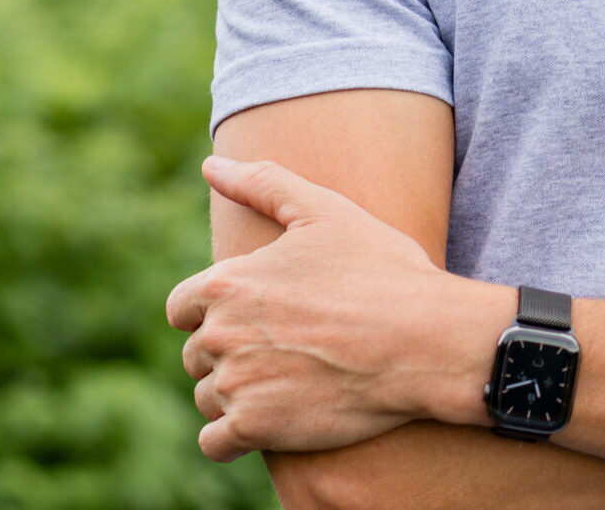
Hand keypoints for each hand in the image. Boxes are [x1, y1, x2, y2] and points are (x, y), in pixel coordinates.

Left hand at [166, 155, 511, 461]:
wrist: (423, 338)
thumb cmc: (379, 270)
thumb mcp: (324, 211)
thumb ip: (261, 183)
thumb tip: (209, 163)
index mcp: (228, 282)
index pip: (181, 306)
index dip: (215, 309)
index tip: (258, 313)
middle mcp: (220, 334)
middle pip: (197, 353)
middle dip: (232, 350)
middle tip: (287, 343)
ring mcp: (236, 384)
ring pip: (209, 396)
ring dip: (237, 392)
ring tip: (290, 376)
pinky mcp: (255, 428)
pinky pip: (216, 442)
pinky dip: (237, 434)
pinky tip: (274, 416)